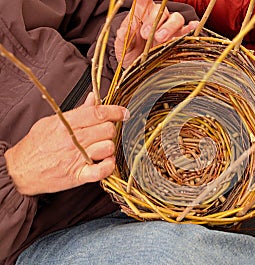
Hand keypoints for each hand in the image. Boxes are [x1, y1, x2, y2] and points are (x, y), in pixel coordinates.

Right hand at [4, 93, 128, 195]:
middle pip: (107, 130)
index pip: (98, 113)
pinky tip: (106, 162)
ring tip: (102, 148)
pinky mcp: (78, 176)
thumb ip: (77, 111)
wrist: (19, 170)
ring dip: (110, 147)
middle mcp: (73, 140)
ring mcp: (76, 158)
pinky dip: (109, 166)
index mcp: (66, 124)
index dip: (115, 111)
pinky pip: (102, 171)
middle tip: (106, 133)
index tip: (124, 112)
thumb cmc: (36, 145)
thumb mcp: (52, 122)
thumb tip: (94, 98)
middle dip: (111, 130)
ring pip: (108, 147)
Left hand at [115, 0, 198, 67]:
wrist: (138, 66)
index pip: (144, 1)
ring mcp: (170, 27)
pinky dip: (191, 28)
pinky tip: (192, 27)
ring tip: (160, 39)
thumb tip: (124, 31)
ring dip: (169, 27)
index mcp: (142, 14)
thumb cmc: (130, 51)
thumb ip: (123, 37)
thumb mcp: (122, 45)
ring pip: (176, 19)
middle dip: (154, 22)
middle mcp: (158, 17)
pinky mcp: (178, 38)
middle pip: (162, 11)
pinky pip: (187, 30)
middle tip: (145, 34)